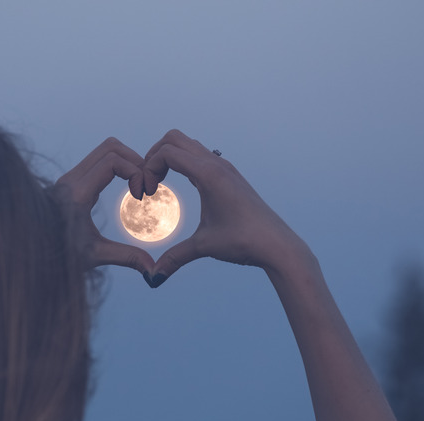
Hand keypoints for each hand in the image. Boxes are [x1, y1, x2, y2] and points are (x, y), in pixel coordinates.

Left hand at [53, 137, 154, 273]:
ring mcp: (69, 178)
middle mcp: (71, 180)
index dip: (135, 171)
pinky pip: (98, 160)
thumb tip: (153, 271)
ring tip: (138, 184)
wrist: (30, 251)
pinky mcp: (70, 181)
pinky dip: (116, 165)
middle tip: (145, 185)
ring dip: (126, 161)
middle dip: (134, 161)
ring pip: (104, 150)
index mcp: (77, 194)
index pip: (112, 161)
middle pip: (111, 147)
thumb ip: (126, 257)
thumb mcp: (95, 255)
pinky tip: (125, 186)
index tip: (142, 194)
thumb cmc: (57, 255)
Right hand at [143, 130, 314, 285]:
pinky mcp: (230, 175)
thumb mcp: (204, 246)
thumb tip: (153, 278)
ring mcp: (225, 167)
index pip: (167, 152)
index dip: (148, 168)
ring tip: (159, 182)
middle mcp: (217, 164)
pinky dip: (183, 162)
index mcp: (208, 174)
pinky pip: (200, 155)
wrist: (277, 244)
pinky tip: (182, 185)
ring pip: (188, 144)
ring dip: (169, 157)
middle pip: (174, 139)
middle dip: (154, 156)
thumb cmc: (244, 242)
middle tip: (147, 182)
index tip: (146, 193)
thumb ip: (175, 258)